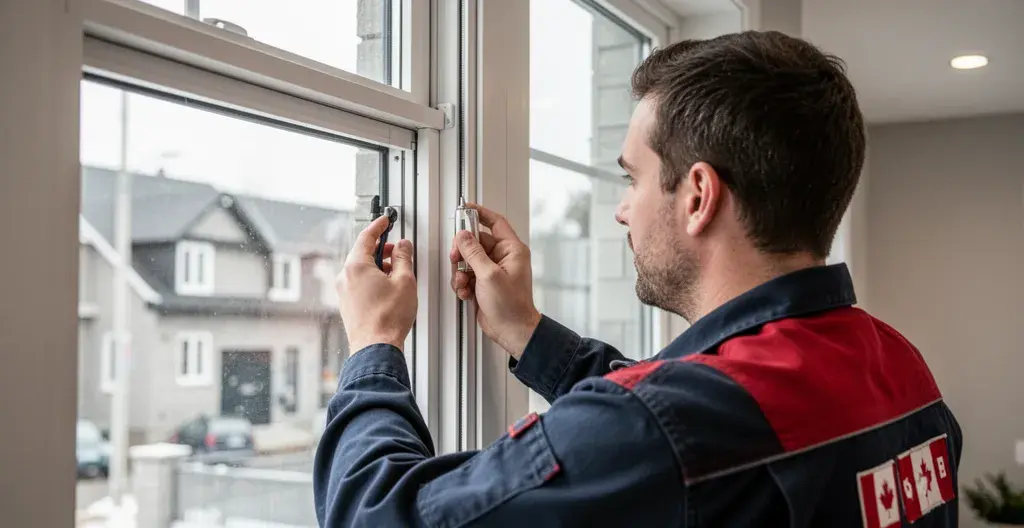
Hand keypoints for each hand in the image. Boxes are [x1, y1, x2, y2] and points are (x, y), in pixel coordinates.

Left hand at [337, 215, 416, 352]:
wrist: (375, 347)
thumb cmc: (388, 318)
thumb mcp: (404, 281)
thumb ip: (403, 258)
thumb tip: (403, 246)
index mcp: (356, 266)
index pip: (366, 236)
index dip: (378, 226)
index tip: (384, 219)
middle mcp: (345, 277)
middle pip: (363, 253)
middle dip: (381, 249)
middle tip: (397, 250)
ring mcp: (343, 291)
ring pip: (361, 269)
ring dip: (378, 266)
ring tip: (397, 274)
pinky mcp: (347, 304)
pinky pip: (359, 283)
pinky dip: (372, 279)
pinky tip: (387, 288)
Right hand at [450, 204, 540, 358]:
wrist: (511, 330)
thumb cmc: (511, 307)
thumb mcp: (489, 275)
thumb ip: (473, 253)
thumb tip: (463, 236)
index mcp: (511, 250)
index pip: (495, 222)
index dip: (480, 213)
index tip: (466, 209)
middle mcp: (503, 258)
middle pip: (475, 242)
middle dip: (462, 252)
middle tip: (457, 259)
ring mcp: (492, 271)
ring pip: (467, 260)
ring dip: (460, 271)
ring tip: (464, 282)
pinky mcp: (484, 283)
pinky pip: (466, 274)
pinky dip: (462, 282)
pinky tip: (466, 292)